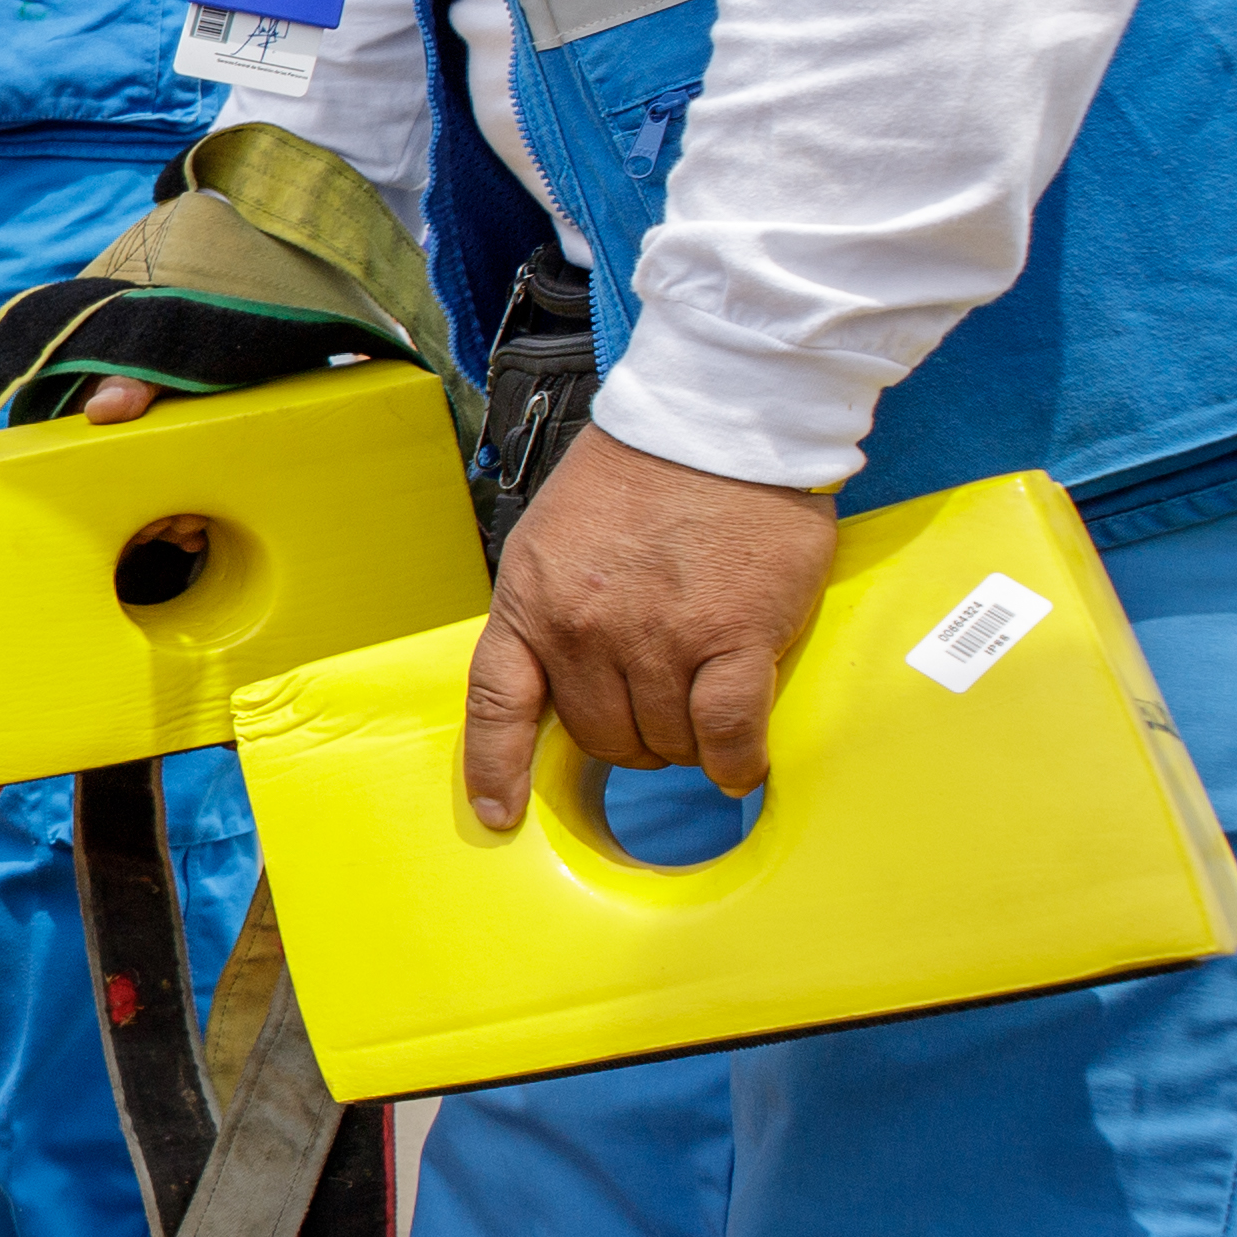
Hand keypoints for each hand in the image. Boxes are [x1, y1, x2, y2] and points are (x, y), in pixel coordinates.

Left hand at [465, 422, 839, 827]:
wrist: (717, 422)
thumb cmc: (642, 474)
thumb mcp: (555, 537)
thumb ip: (552, 606)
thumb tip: (563, 672)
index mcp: (531, 600)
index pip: (496, 704)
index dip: (494, 768)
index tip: (497, 814)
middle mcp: (583, 628)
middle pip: (598, 736)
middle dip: (628, 739)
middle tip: (659, 713)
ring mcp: (656, 637)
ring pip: (664, 739)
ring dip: (685, 742)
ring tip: (706, 710)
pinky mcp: (732, 638)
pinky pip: (726, 731)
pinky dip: (735, 757)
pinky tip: (741, 761)